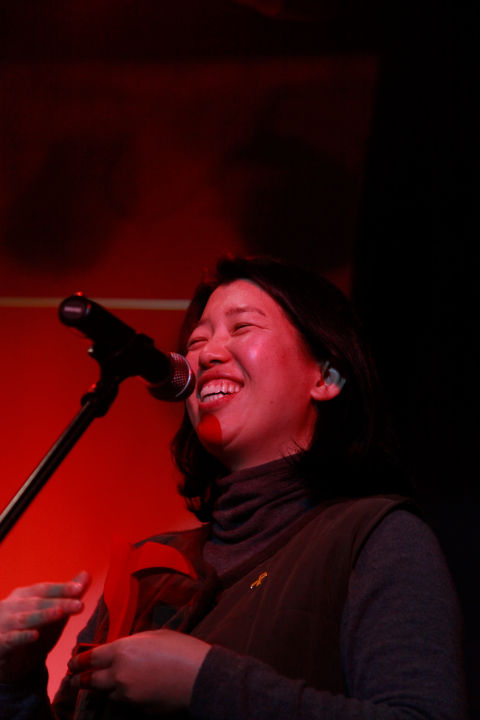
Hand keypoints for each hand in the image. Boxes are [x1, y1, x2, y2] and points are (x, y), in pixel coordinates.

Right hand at [0, 571, 89, 682]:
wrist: (9, 661)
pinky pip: (10, 640)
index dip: (62, 588)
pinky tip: (35, 636)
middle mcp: (12, 606)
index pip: (45, 589)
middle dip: (59, 603)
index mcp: (24, 595)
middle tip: (79, 604)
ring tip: (60, 613)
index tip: (80, 588)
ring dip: (42, 616)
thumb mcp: (52, 613)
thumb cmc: (32, 630)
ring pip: (25, 619)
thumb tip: (86, 575)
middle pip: (38, 602)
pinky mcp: (0, 643)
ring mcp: (3, 624)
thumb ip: (67, 595)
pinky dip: (22, 637)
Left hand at [68, 629, 210, 714]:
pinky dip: (121, 697)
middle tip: (75, 679)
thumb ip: (133, 643)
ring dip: (101, 689)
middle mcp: (119, 674)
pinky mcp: (137, 710)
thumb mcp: (155, 635)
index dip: (79, 660)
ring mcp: (127, 695)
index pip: (90, 658)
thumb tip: (123, 649)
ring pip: (105, 694)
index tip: (73, 662)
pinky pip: (123, 703)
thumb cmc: (181, 650)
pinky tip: (126, 692)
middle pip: (90, 681)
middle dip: (81, 680)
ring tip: (98, 686)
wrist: (200, 677)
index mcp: (122, 650)